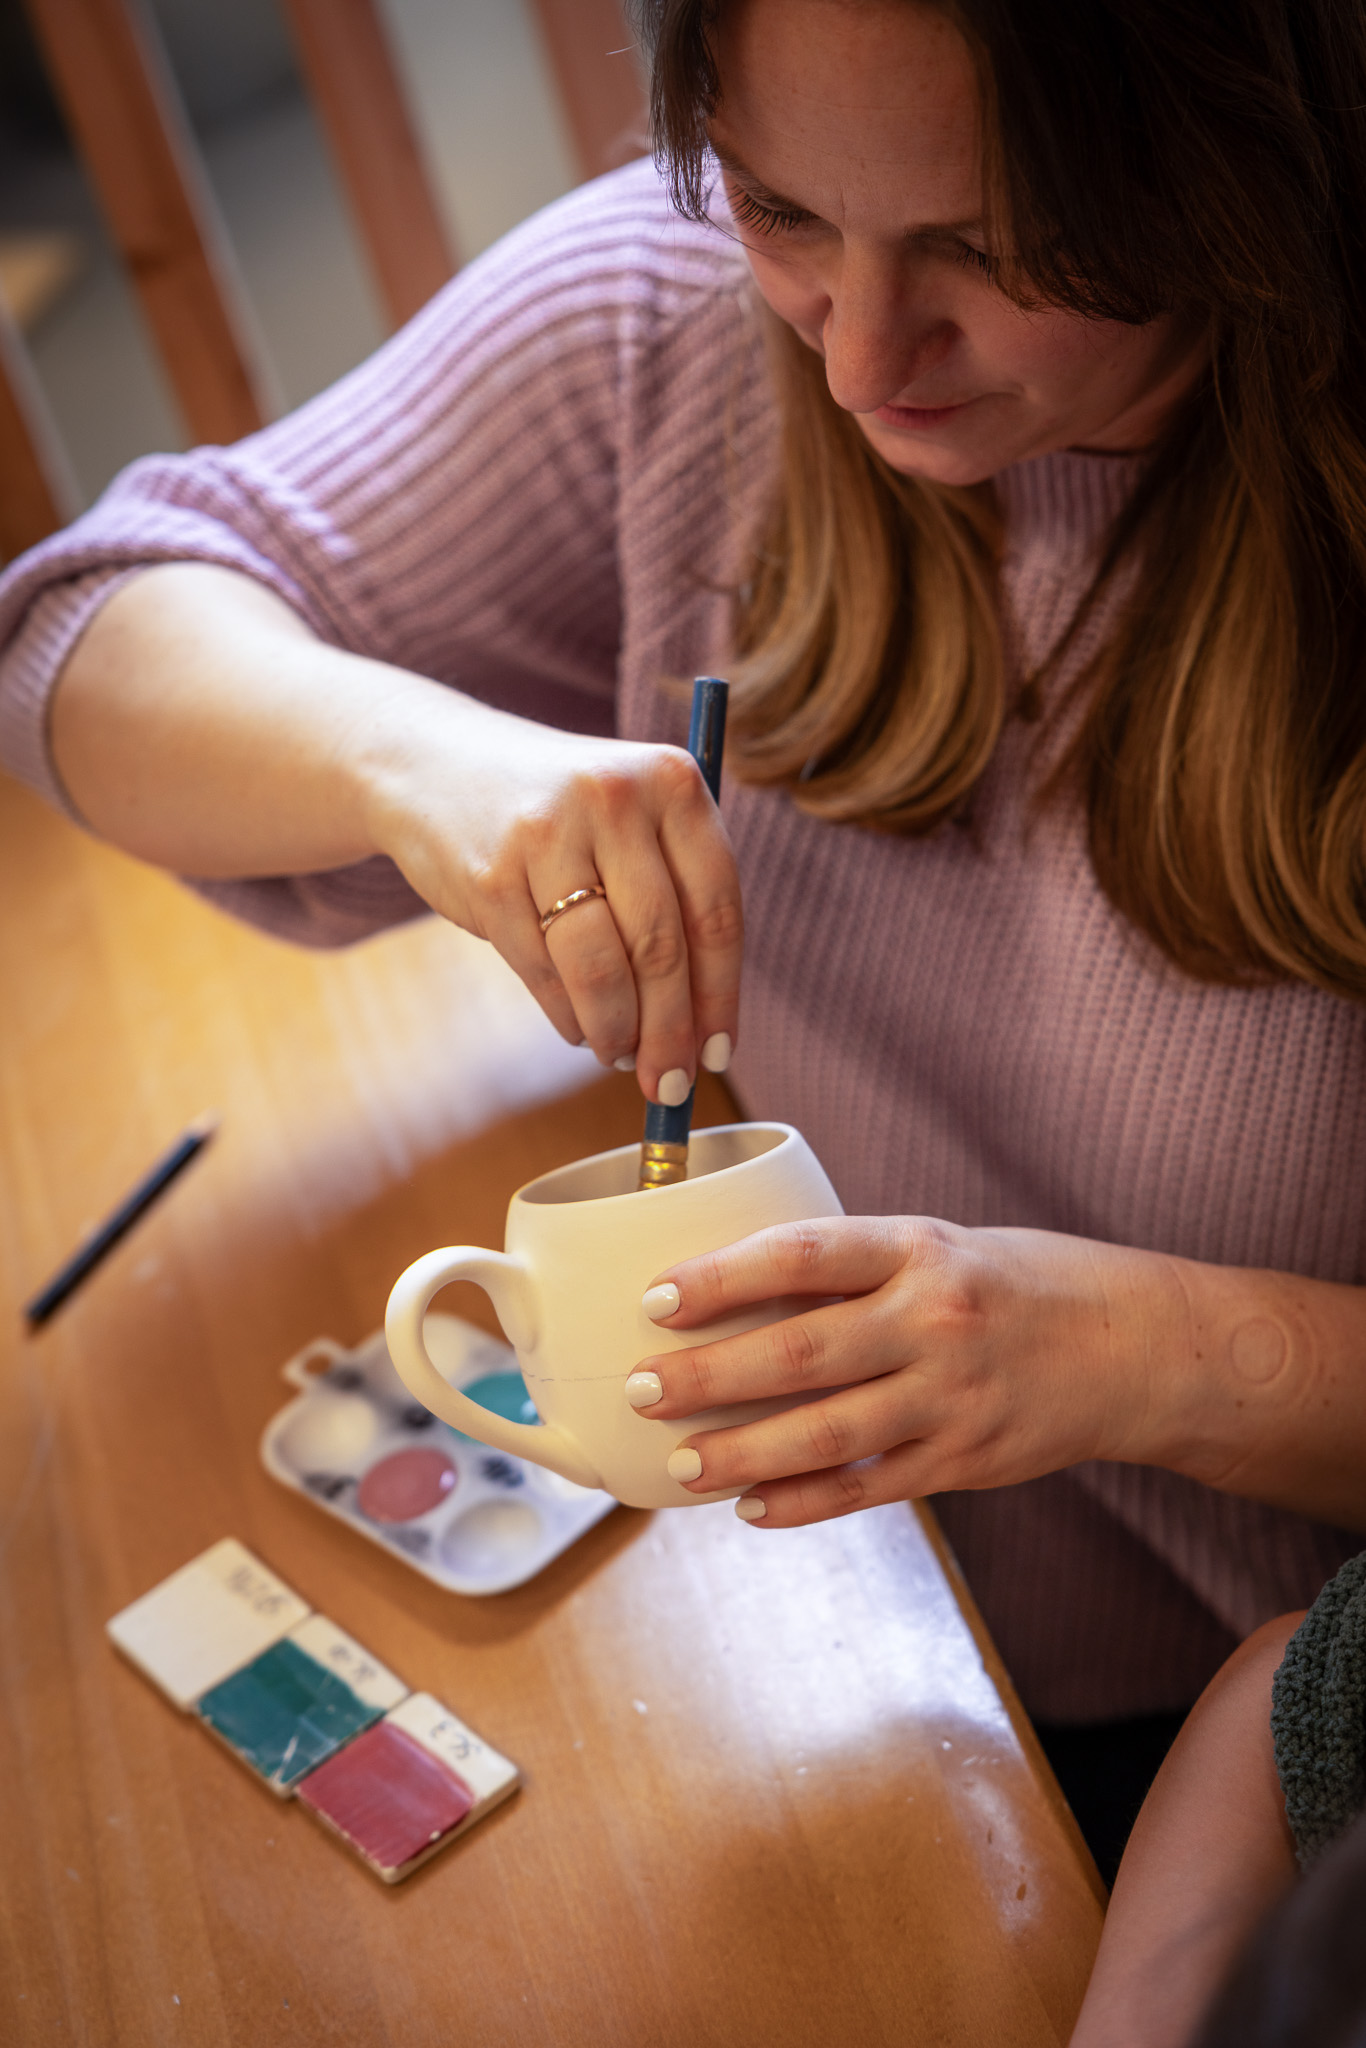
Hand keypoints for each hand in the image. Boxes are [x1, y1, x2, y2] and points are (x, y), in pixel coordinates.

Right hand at [362, 691, 742, 1102]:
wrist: (435, 764)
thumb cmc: (560, 811)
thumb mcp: (630, 818)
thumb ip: (678, 895)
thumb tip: (706, 1029)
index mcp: (671, 782)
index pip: (717, 910)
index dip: (721, 995)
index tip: (720, 1053)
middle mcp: (613, 799)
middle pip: (660, 948)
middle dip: (670, 1033)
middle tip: (671, 1083)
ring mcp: (546, 835)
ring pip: (601, 970)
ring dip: (616, 1032)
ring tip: (621, 1056)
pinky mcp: (490, 877)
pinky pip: (542, 974)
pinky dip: (567, 1016)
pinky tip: (579, 1028)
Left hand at [629, 1216, 1181, 1524]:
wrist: (1136, 1346)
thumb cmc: (1017, 1283)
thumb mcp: (939, 1246)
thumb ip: (854, 1273)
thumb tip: (736, 1296)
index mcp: (919, 1249)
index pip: (804, 1255)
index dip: (723, 1277)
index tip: (656, 1297)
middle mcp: (935, 1320)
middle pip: (800, 1353)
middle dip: (709, 1375)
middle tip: (641, 1388)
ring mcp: (952, 1397)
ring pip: (826, 1434)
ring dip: (741, 1452)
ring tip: (681, 1463)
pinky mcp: (967, 1461)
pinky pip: (869, 1488)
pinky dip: (805, 1502)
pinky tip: (751, 1507)